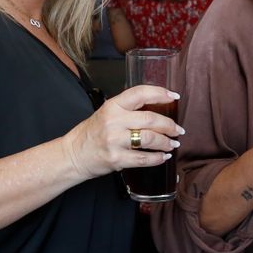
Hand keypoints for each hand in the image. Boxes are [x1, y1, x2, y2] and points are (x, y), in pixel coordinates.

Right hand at [62, 84, 181, 178]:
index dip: (160, 93)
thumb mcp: (107, 113)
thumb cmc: (92, 133)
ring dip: (166, 142)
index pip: (140, 93)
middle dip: (170, 125)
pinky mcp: (116, 159)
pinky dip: (157, 158)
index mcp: (113, 106)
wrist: (74, 154)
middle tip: (178, 130)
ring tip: (172, 144)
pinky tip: (163, 157)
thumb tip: (158, 108)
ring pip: (150, 139)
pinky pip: (144, 159)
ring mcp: (115, 141)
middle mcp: (114, 121)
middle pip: (151, 119)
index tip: (174, 96)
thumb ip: (128, 109)